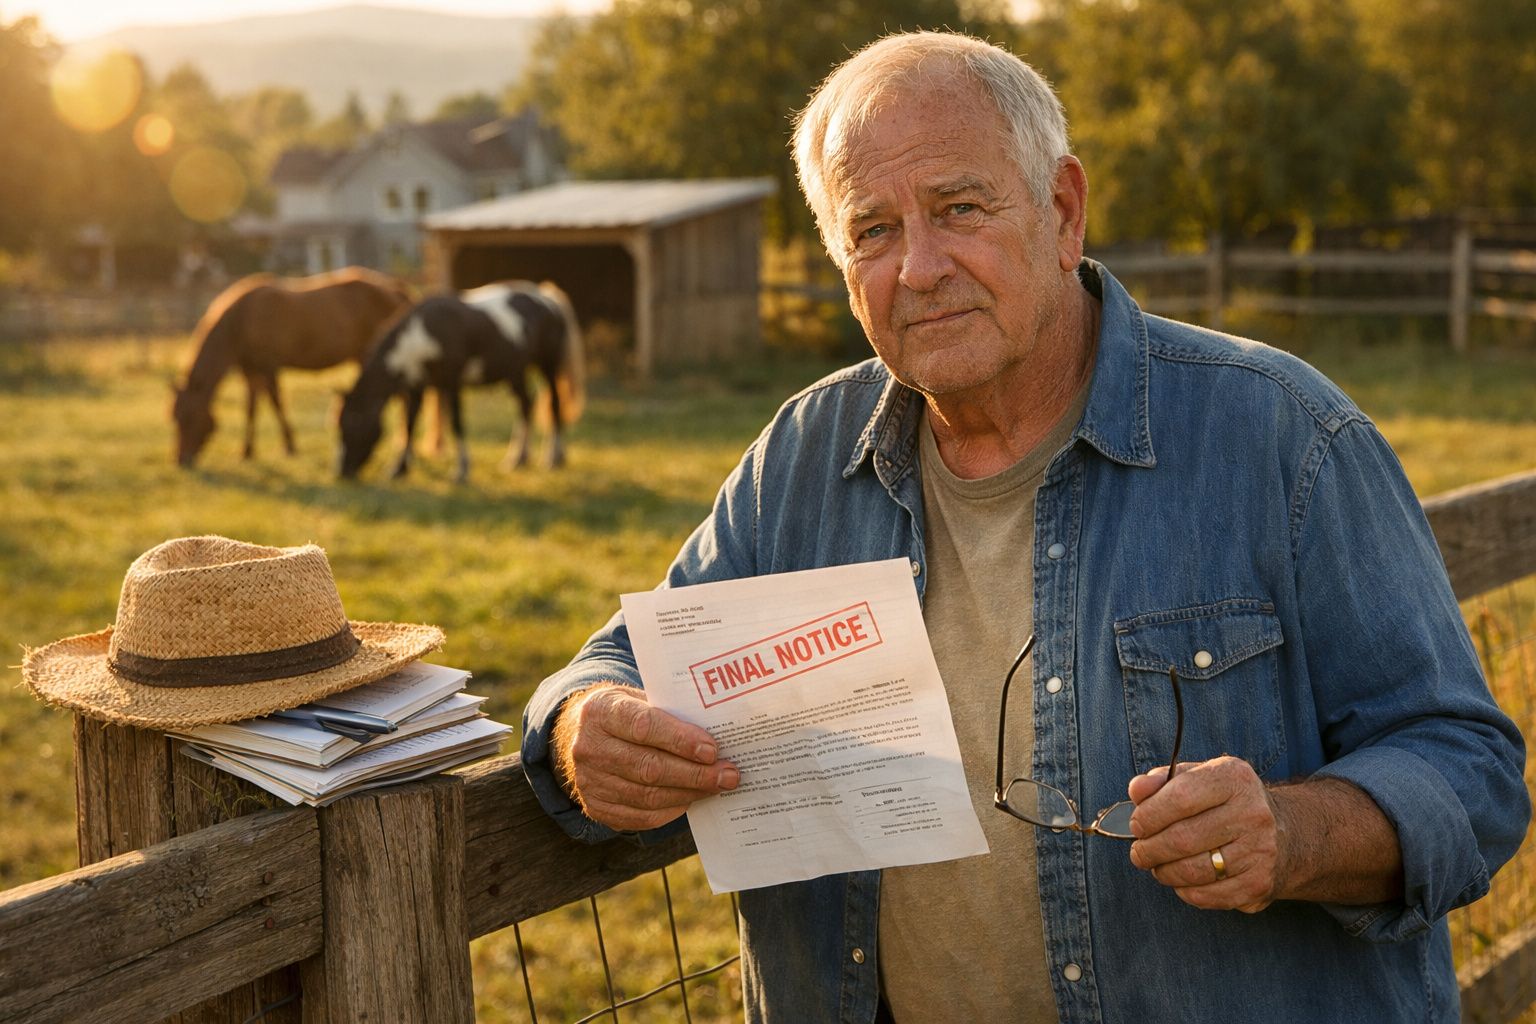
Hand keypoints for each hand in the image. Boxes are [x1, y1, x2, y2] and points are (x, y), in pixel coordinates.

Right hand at [551, 683, 739, 831]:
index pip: (643, 726)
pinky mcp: (596, 807)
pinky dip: (672, 809)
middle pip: (649, 767)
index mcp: (600, 711)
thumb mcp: (639, 699)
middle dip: (695, 773)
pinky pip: (641, 816)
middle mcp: (589, 747)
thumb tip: (717, 737)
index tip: (712, 750)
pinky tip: (692, 798)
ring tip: (717, 786)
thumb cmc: (625, 714)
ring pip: (648, 795)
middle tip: (728, 774)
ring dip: (689, 793)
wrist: (583, 735)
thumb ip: (670, 713)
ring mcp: (589, 781)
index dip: (680, 740)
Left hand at [1125, 755, 1291, 913]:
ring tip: (1157, 865)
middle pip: (1182, 838)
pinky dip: (1184, 890)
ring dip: (1164, 872)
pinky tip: (1181, 880)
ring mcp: (1260, 850)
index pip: (1180, 797)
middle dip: (1149, 849)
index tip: (1136, 825)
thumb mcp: (1198, 777)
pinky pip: (1207, 895)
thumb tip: (1136, 791)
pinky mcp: (1260, 883)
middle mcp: (1253, 813)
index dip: (1149, 815)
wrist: (1283, 833)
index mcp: (1234, 778)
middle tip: (1140, 852)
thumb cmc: (1225, 803)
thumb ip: (1162, 780)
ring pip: (1192, 871)